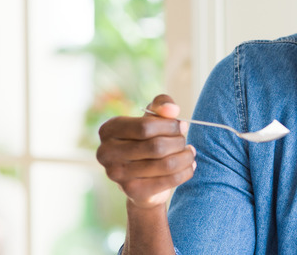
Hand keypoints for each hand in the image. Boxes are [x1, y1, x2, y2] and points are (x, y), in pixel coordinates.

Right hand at [97, 94, 196, 209]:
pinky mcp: (133, 191)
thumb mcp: (152, 118)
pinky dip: (186, 171)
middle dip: (178, 142)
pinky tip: (189, 165)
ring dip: (185, 157)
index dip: (170, 126)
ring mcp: (117, 175)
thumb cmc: (147, 141)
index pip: (146, 126)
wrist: (141, 179)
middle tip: (184, 142)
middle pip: (157, 146)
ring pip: (166, 164)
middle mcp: (106, 153)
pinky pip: (170, 180)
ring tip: (189, 153)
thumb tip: (172, 109)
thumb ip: (162, 105)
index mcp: (109, 130)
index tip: (182, 126)